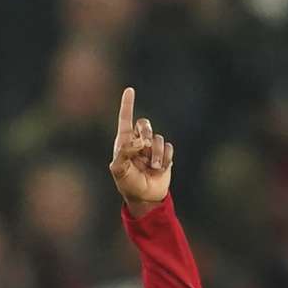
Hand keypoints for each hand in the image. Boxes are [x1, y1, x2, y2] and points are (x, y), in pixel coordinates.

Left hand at [109, 87, 173, 209]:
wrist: (145, 197)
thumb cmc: (128, 184)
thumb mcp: (119, 170)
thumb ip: (124, 153)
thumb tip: (140, 142)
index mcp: (124, 142)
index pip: (125, 120)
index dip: (127, 105)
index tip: (129, 90)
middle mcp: (138, 142)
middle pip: (144, 124)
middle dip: (146, 132)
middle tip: (144, 146)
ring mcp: (152, 148)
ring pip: (158, 138)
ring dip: (156, 154)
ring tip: (153, 167)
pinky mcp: (164, 154)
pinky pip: (169, 147)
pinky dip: (165, 158)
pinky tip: (160, 169)